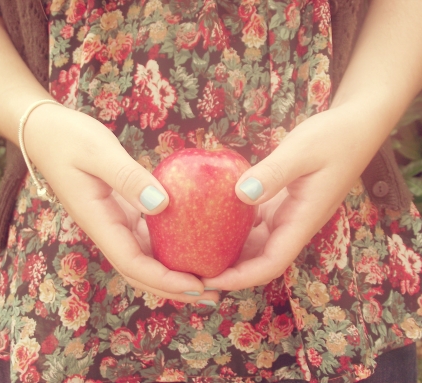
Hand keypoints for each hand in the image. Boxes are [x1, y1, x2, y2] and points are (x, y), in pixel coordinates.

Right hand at [24, 104, 219, 303]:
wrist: (47, 134)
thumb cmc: (69, 139)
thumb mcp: (98, 153)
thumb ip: (128, 178)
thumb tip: (162, 205)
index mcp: (99, 222)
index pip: (132, 263)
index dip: (164, 280)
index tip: (197, 286)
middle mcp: (108, 229)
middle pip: (141, 271)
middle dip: (174, 288)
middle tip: (212, 295)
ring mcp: (115, 222)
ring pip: (145, 257)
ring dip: (173, 272)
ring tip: (208, 277)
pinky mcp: (123, 211)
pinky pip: (148, 236)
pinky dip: (169, 246)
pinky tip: (192, 244)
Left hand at [202, 106, 383, 290]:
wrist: (354, 129)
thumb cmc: (334, 139)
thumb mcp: (302, 151)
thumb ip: (274, 173)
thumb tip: (241, 194)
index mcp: (302, 220)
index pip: (271, 263)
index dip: (241, 277)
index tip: (211, 280)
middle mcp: (293, 224)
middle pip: (259, 260)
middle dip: (230, 271)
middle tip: (194, 269)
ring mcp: (286, 214)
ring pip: (256, 243)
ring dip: (230, 251)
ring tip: (198, 251)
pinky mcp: (279, 202)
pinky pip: (254, 222)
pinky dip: (234, 227)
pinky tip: (212, 220)